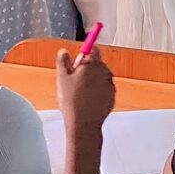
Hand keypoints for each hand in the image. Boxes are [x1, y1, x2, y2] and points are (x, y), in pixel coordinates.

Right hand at [56, 48, 114, 173]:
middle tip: (74, 79)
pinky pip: (104, 89)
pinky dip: (98, 92)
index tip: (78, 59)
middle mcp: (105, 72)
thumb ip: (63, 61)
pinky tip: (87, 101)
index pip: (93, 49)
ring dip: (93, 80)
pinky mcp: (112, 97)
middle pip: (97, 63)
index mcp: (93, 64)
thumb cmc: (72, 100)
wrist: (83, 124)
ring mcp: (110, 85)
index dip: (85, 52)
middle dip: (88, 68)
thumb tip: (64, 51)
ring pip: (101, 77)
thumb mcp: (62, 78)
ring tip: (79, 93)